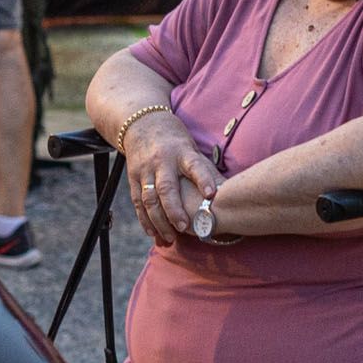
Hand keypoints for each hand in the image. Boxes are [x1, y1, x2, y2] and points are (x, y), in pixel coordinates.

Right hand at [123, 113, 220, 247]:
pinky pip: (137, 202)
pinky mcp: (133, 178)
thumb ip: (206, 169)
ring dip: (159, 220)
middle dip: (174, 209)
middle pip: (166, 187)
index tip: (212, 195)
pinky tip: (153, 233)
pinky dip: (145, 219)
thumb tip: (229, 191)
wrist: (142, 124)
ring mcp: (145, 170)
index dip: (204, 179)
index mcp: (182, 152)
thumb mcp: (193, 148)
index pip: (194, 166)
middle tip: (184, 227)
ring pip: (149, 199)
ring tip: (170, 238)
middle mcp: (162, 161)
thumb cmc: (177, 142)